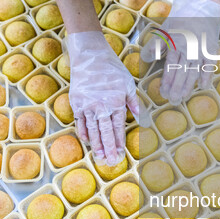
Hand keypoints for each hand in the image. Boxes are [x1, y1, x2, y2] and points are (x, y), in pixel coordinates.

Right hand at [65, 31, 144, 165]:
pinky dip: (83, 132)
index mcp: (115, 102)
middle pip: (104, 132)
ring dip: (96, 145)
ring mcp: (87, 105)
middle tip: (110, 162)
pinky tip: (87, 141)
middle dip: (108, 149)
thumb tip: (143, 119)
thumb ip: (134, 103)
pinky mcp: (76, 102)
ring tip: (99, 158)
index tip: (120, 154)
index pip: (117, 127)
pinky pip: (80, 121)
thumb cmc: (112, 69)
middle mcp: (100, 106)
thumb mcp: (128, 84)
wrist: (89, 56)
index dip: (119, 142)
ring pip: (92, 130)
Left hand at [141, 0, 219, 104]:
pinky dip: (206, 75)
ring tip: (183, 98)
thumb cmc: (182, 17)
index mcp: (175, 43)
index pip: (169, 66)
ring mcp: (200, 49)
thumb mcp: (165, 28)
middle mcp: (187, 47)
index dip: (166, 80)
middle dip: (176, 88)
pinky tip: (203, 86)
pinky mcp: (211, 48)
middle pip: (181, 71)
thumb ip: (155, 45)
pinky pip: (209, 64)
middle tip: (172, 101)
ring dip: (188, 86)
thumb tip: (145, 59)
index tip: (162, 93)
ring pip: (193, 71)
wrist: (205, 5)